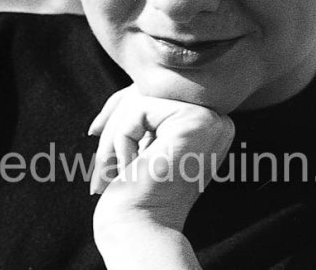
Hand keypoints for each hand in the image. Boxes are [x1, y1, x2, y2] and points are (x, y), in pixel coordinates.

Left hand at [89, 85, 234, 235]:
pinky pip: (139, 108)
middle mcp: (218, 118)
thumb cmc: (136, 190)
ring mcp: (211, 118)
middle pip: (151, 88)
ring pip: (142, 95)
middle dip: (116, 118)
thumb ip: (141, 110)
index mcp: (210, 123)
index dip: (124, 108)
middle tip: (101, 158)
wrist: (140, 228)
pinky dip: (121, 138)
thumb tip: (121, 96)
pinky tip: (129, 167)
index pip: (160, 92)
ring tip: (111, 168)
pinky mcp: (195, 122)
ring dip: (115, 132)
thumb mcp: (142, 140)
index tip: (98, 130)